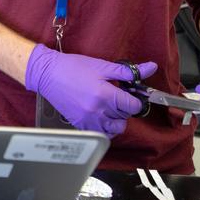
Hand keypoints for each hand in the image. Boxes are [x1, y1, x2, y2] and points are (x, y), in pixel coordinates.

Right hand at [24, 44, 154, 137]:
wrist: (47, 74)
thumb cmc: (73, 67)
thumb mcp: (102, 66)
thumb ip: (128, 72)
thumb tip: (151, 68)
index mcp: (105, 95)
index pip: (133, 106)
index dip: (135, 99)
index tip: (130, 94)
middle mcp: (97, 111)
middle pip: (125, 117)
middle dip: (124, 107)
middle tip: (117, 97)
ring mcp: (88, 120)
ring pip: (115, 129)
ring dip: (116, 120)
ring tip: (109, 108)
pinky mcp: (80, 125)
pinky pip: (101, 133)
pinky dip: (105, 127)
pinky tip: (100, 115)